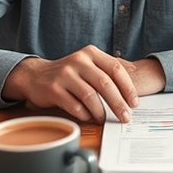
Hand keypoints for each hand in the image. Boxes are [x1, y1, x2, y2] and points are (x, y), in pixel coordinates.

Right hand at [1, 45, 164, 123]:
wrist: (35, 75)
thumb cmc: (70, 72)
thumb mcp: (89, 63)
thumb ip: (109, 67)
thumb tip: (137, 73)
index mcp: (91, 53)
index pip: (115, 69)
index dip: (128, 87)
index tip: (134, 103)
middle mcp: (78, 60)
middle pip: (105, 84)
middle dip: (118, 103)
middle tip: (126, 117)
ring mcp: (64, 74)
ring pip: (90, 96)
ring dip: (101, 112)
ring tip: (106, 119)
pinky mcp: (53, 89)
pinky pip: (74, 106)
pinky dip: (85, 114)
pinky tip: (89, 118)